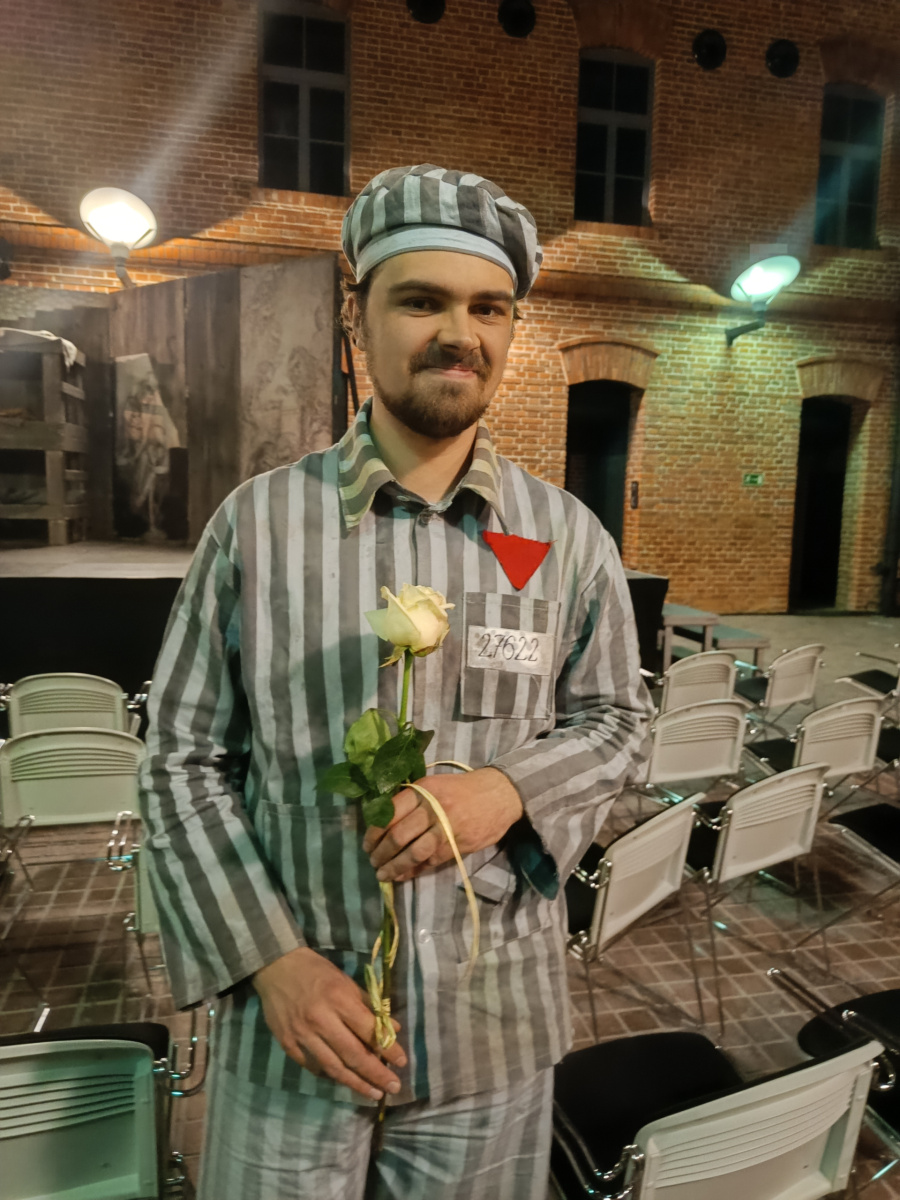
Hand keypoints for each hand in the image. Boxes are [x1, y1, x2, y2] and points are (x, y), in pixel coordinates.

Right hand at [252, 946, 406, 1100]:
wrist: (276, 968)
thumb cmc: (316, 971)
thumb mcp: (346, 981)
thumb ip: (369, 1005)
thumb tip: (392, 1029)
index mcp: (338, 999)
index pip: (369, 1031)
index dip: (388, 1049)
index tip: (403, 1062)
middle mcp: (321, 1020)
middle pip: (353, 1055)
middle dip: (376, 1075)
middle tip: (394, 1087)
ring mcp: (302, 1035)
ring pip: (333, 1068)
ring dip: (356, 1083)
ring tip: (374, 1093)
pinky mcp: (288, 1045)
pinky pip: (313, 1067)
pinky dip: (330, 1075)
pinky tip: (344, 1080)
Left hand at [363, 767, 523, 883]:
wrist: (500, 794)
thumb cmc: (462, 789)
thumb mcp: (434, 785)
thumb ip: (411, 800)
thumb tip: (383, 822)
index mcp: (423, 791)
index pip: (390, 814)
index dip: (374, 833)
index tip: (367, 844)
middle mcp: (433, 809)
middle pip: (398, 836)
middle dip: (381, 853)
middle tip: (373, 862)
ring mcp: (446, 829)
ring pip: (413, 853)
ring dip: (394, 867)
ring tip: (383, 875)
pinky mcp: (458, 846)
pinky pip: (430, 862)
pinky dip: (414, 871)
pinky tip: (403, 875)